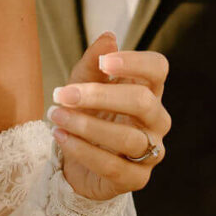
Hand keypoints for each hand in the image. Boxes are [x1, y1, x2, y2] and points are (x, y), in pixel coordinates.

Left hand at [47, 35, 170, 201]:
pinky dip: (83, 150)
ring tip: (56, 116)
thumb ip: (94, 62)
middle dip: (99, 96)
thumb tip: (109, 37)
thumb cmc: (88, 115)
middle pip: (143, 102)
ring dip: (86, 125)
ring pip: (127, 137)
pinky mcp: (136, 178)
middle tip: (62, 93)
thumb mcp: (82, 84)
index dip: (135, 63)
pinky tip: (61, 137)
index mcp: (148, 90)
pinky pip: (113, 166)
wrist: (77, 162)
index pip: (158, 69)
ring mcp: (151, 151)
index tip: (104, 63)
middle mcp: (156, 120)